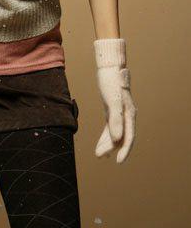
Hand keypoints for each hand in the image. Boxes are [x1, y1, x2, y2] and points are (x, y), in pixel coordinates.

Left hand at [93, 38, 136, 163]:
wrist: (108, 66)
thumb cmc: (111, 82)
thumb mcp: (112, 101)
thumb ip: (115, 120)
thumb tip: (118, 139)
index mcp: (129, 114)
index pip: (129, 137)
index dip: (124, 150)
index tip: (118, 161)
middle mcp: (127, 115)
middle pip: (121, 136)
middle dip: (111, 148)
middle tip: (99, 156)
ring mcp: (119, 112)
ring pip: (115, 132)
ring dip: (107, 143)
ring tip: (99, 154)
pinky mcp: (112, 109)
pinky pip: (110, 126)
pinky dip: (105, 135)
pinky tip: (101, 143)